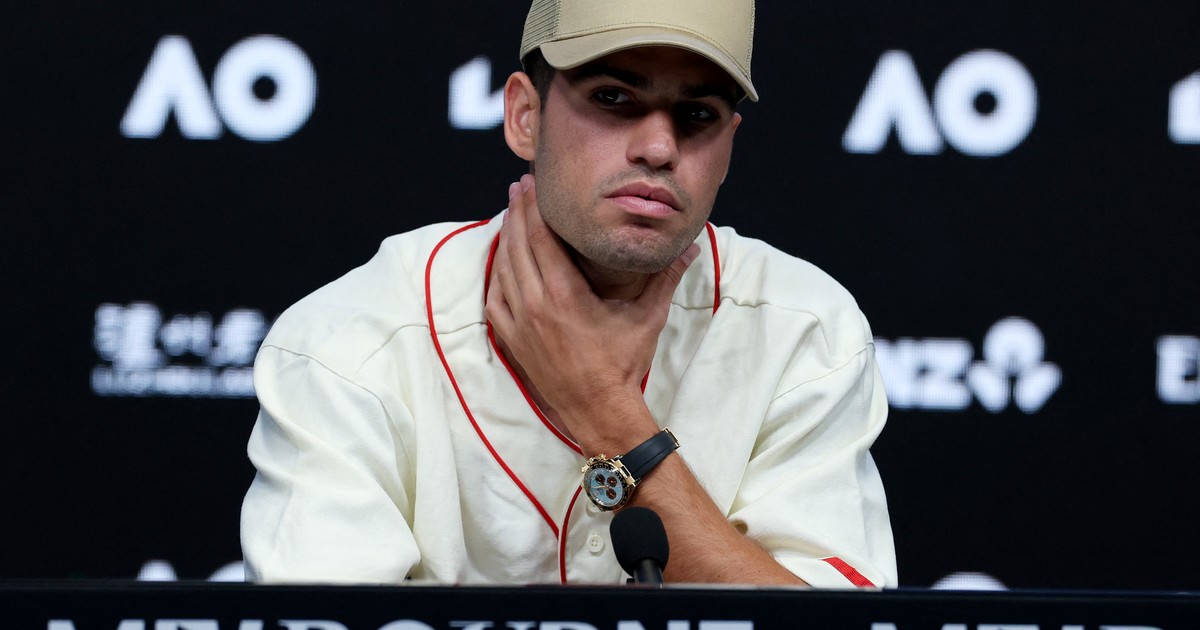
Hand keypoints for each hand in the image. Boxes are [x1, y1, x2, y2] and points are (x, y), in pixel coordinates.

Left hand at [485, 174, 699, 442]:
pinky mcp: (511, 338)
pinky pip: (495, 295)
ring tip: (511, 213)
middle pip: (516, 246)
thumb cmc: (623, 364)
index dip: (534, 207)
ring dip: (505, 237)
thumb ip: (665, 278)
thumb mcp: (648, 318)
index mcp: (563, 295)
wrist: (598, 410)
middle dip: (516, 212)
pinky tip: (503, 257)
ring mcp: (518, 323)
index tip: (533, 183)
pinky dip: (498, 271)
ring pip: (502, 268)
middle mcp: (534, 306)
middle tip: (519, 186)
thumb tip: (691, 248)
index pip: (541, 238)